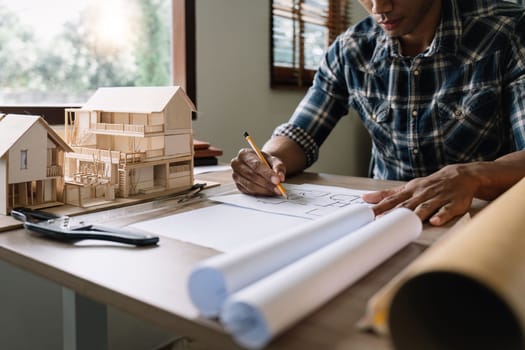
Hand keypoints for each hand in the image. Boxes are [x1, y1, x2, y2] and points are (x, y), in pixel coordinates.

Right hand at [230, 148, 286, 195]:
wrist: (259, 165)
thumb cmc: (264, 161)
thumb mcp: (273, 160)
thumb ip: (278, 167)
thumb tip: (280, 177)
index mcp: (244, 154)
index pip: (256, 165)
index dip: (267, 174)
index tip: (277, 181)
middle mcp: (236, 164)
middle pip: (252, 176)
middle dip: (267, 183)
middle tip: (279, 188)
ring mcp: (235, 176)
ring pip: (250, 185)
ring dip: (265, 190)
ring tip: (276, 191)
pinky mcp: (238, 185)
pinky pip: (249, 191)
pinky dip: (261, 193)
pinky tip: (269, 192)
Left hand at [362, 164, 480, 225]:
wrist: (460, 176)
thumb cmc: (430, 185)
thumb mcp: (407, 187)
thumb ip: (387, 194)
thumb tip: (365, 197)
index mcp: (410, 191)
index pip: (392, 200)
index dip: (380, 207)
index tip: (369, 215)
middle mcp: (422, 194)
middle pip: (406, 205)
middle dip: (393, 213)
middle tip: (381, 221)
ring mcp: (438, 198)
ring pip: (425, 207)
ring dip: (415, 214)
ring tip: (406, 223)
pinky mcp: (453, 203)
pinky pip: (447, 210)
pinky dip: (441, 215)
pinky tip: (435, 221)